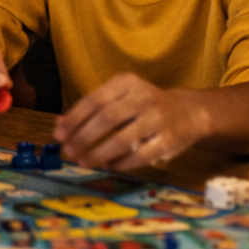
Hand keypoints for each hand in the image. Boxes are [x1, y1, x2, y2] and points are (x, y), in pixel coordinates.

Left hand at [55, 74, 212, 169]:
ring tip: (83, 162)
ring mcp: (158, 119)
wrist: (189, 112)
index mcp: (127, 83)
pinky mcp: (169, 140)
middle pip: (107, 118)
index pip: (95, 100)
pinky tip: (109, 166)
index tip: (59, 134)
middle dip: (84, 137)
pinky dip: (121, 163)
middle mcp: (144, 97)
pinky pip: (140, 155)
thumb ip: (91, 110)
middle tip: (68, 152)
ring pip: (123, 139)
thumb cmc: (145, 105)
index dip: (74, 118)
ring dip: (99, 153)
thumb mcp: (120, 98)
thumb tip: (60, 126)